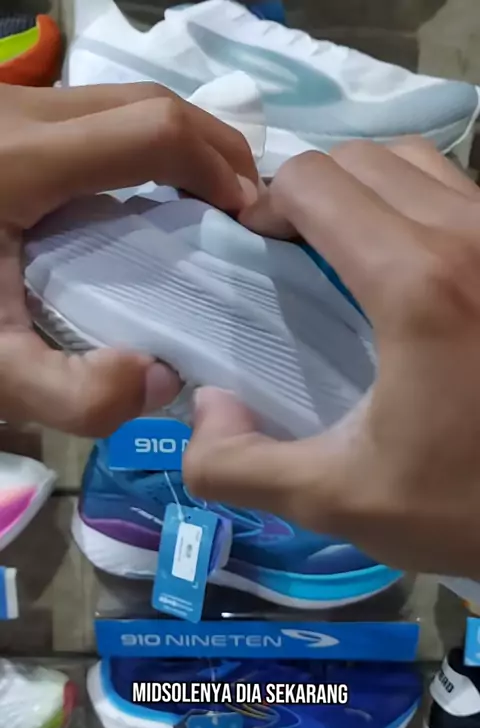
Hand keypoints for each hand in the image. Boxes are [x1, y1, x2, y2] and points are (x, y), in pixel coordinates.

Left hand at [0, 82, 257, 434]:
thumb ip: (75, 396)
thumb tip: (161, 378)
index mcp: (22, 158)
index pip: (156, 130)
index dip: (219, 167)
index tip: (249, 220)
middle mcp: (18, 112)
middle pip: (148, 101)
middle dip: (213, 148)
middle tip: (242, 211)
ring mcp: (4, 109)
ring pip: (118, 104)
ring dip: (176, 145)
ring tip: (203, 206)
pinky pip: (88, 119)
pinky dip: (136, 149)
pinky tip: (138, 201)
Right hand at [183, 138, 479, 576]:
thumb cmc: (467, 506)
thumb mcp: (338, 502)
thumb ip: (238, 466)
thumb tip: (201, 409)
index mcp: (414, 281)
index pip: (313, 181)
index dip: (265, 205)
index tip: (253, 251)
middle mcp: (470, 234)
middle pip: (361, 158)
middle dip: (309, 192)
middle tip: (290, 252)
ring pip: (418, 163)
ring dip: (365, 190)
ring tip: (344, 250)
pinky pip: (460, 191)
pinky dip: (415, 204)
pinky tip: (407, 267)